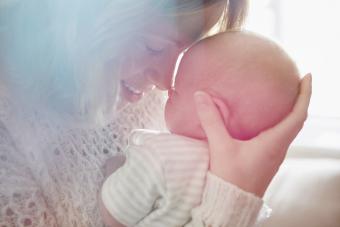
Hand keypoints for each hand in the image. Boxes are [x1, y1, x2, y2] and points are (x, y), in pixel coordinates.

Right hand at [194, 74, 311, 196]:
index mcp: (274, 142)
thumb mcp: (220, 147)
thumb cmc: (230, 177)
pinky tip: (267, 120)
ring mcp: (274, 155)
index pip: (298, 114)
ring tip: (286, 97)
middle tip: (297, 82)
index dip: (305, 94)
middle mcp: (279, 148)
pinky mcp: (266, 159)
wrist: (231, 203)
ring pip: (290, 129)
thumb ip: (211, 120)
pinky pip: (280, 136)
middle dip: (301, 99)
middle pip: (297, 120)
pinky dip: (280, 122)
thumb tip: (201, 95)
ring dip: (292, 111)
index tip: (307, 76)